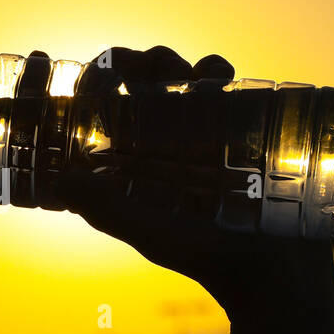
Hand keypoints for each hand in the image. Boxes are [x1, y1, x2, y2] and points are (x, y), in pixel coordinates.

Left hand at [51, 47, 333, 322]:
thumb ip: (108, 209)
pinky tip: (218, 76)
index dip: (87, 81)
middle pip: (139, 85)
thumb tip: (60, 179)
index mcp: (130, 160)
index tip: (76, 64)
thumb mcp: (152, 232)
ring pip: (180, 78)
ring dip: (174, 62)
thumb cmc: (205, 257)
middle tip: (144, 66)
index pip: (99, 110)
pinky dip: (216, 71)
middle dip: (136, 62)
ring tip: (182, 70)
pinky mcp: (239, 128)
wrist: (273, 271)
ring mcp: (200, 131)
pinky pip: (223, 87)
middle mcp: (160, 142)